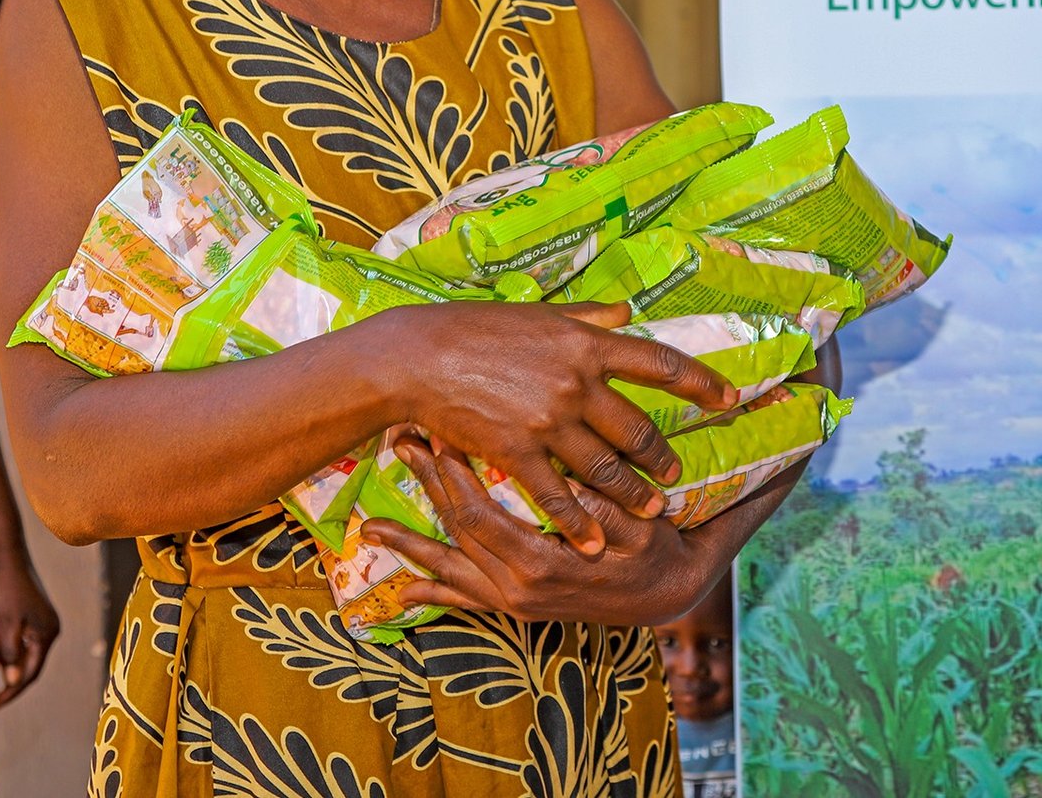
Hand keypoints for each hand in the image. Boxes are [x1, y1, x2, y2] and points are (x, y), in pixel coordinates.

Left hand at [0, 550, 59, 709]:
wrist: (3, 555)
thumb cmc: (2, 590)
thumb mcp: (2, 625)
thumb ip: (9, 655)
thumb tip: (14, 682)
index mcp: (48, 634)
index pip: (30, 674)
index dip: (11, 692)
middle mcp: (50, 630)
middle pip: (26, 664)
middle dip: (6, 661)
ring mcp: (42, 623)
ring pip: (19, 652)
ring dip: (2, 648)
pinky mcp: (32, 616)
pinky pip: (17, 640)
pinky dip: (3, 638)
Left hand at [366, 438, 711, 627]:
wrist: (669, 595)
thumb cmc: (655, 549)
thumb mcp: (638, 524)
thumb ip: (600, 502)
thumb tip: (566, 469)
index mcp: (542, 562)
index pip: (481, 514)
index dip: (455, 475)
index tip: (438, 434)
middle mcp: (518, 587)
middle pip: (458, 531)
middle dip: (428, 486)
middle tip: (401, 444)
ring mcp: (514, 601)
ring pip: (452, 567)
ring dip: (414, 543)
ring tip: (372, 527)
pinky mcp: (517, 608)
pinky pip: (466, 603)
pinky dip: (435, 594)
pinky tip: (406, 591)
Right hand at [371, 301, 737, 556]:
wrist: (418, 356)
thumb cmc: (478, 328)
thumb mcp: (542, 315)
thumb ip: (591, 317)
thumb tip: (629, 311)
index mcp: (587, 344)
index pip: (660, 362)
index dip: (700, 381)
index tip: (729, 397)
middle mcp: (577, 383)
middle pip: (637, 428)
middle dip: (662, 456)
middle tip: (677, 473)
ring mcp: (548, 420)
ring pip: (606, 468)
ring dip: (632, 493)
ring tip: (651, 509)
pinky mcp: (517, 451)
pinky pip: (557, 495)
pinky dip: (579, 522)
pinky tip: (594, 543)